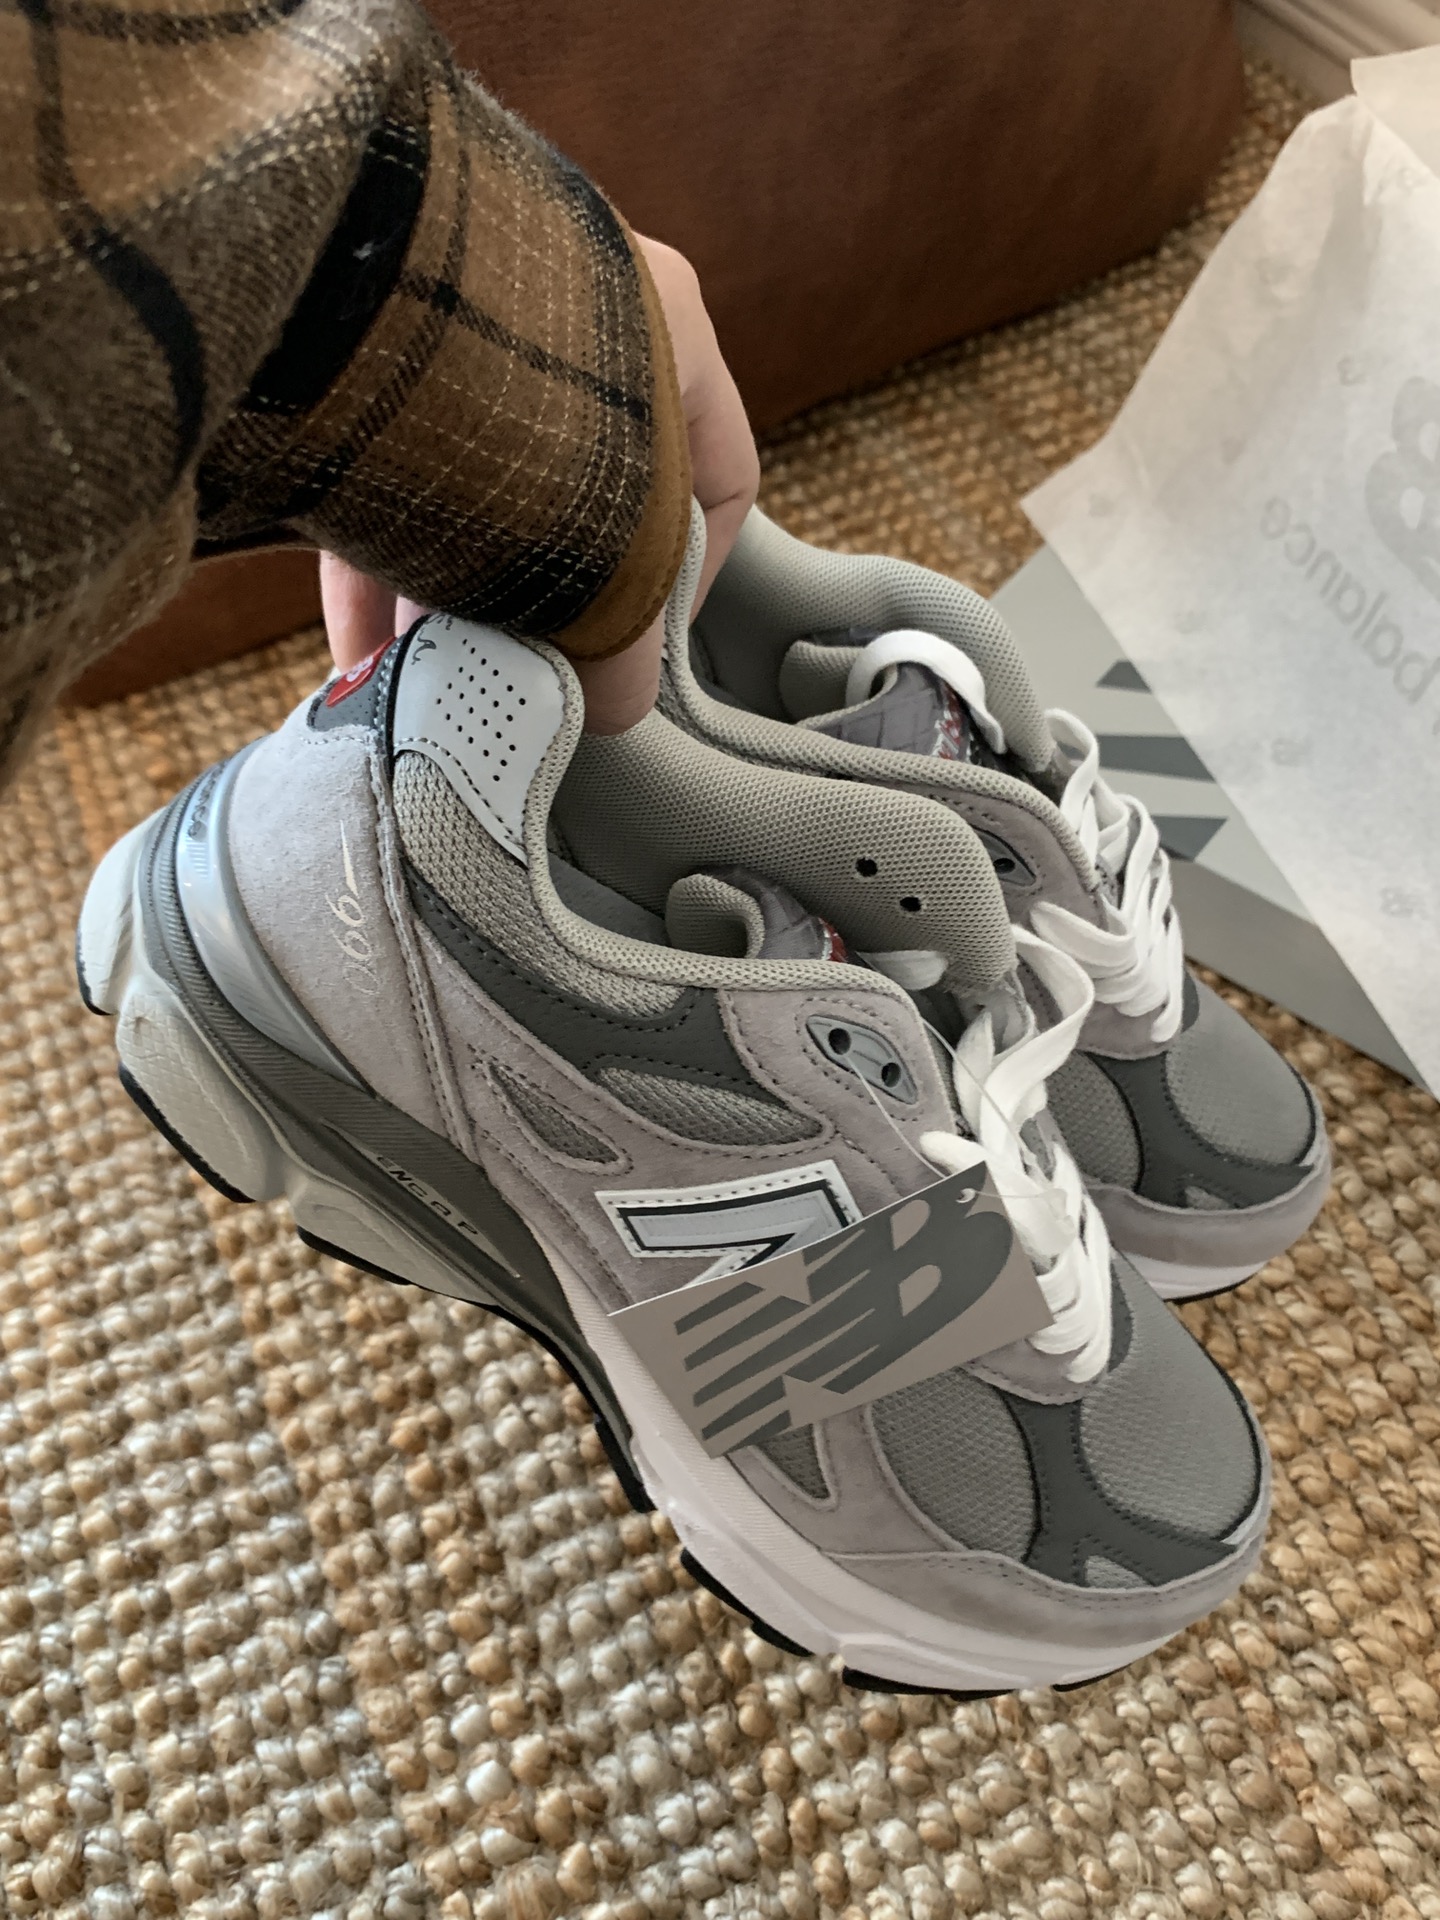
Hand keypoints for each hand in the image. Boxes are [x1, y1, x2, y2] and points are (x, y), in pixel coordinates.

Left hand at [320, 233, 757, 734]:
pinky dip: (379, 572)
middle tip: (525, 676)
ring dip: (455, 599)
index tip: (644, 657)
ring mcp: (457, 328)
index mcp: (667, 331)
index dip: (692, 584)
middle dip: (548, 603)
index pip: (719, 477)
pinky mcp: (358, 361)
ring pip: (478, 497)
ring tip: (434, 679)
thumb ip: (625, 638)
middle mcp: (568, 314)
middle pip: (586, 498)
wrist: (343, 293)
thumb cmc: (518, 409)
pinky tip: (365, 660)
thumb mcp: (608, 549)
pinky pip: (385, 483)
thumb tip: (616, 708)